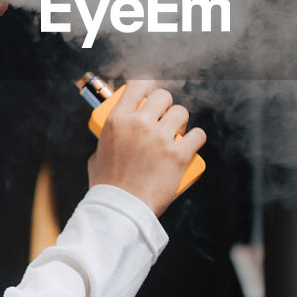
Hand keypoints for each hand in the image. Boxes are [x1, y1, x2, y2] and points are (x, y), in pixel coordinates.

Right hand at [87, 77, 206, 217]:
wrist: (121, 211)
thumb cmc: (107, 187)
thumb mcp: (98, 155)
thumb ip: (107, 141)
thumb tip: (117, 135)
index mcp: (117, 120)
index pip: (137, 86)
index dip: (149, 85)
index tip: (152, 92)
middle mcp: (139, 124)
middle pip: (163, 97)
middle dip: (166, 106)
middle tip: (164, 120)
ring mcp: (160, 138)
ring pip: (181, 113)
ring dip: (181, 121)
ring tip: (177, 133)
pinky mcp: (178, 155)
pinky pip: (198, 135)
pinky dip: (196, 139)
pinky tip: (192, 144)